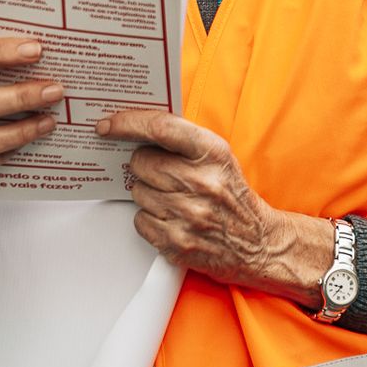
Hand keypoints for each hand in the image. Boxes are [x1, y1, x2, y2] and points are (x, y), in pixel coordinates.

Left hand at [98, 110, 333, 305]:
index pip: (161, 128)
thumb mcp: (219, 158)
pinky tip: (171, 218)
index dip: (128, 123)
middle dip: (144, 166)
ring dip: (147, 194)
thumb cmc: (233, 196)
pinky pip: (139, 221)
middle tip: (161, 174)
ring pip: (137, 192)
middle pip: (141, 162)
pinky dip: (149, 219)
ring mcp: (188, 214)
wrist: (258, 243)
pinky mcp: (177, 242)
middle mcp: (201, 182)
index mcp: (212, 153)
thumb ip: (183, 141)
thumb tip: (135, 130)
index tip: (107, 124)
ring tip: (173, 199)